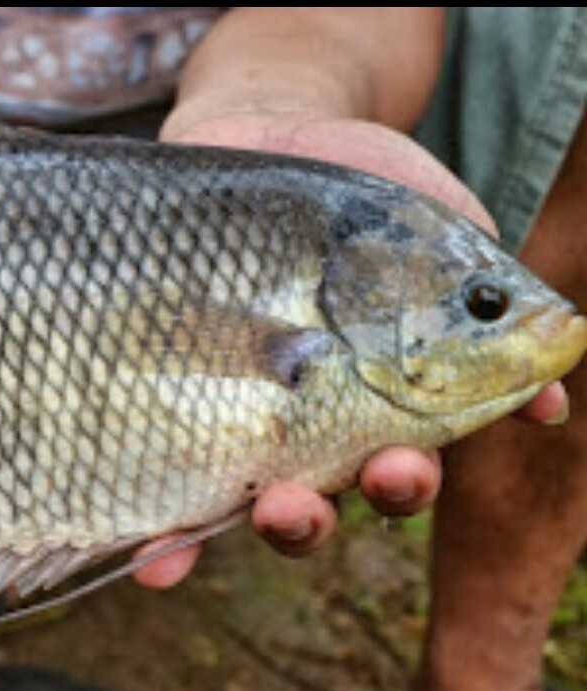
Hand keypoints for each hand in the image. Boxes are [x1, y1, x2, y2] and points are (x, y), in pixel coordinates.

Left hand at [132, 111, 570, 588]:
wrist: (269, 129)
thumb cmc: (365, 188)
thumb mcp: (439, 232)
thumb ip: (486, 309)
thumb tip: (549, 402)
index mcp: (369, 399)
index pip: (391, 464)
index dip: (399, 481)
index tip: (397, 467)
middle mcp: (296, 422)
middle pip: (309, 499)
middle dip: (307, 517)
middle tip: (296, 505)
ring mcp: (225, 409)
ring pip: (230, 496)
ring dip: (226, 526)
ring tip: (222, 517)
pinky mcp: (161, 389)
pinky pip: (151, 466)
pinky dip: (154, 525)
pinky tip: (150, 555)